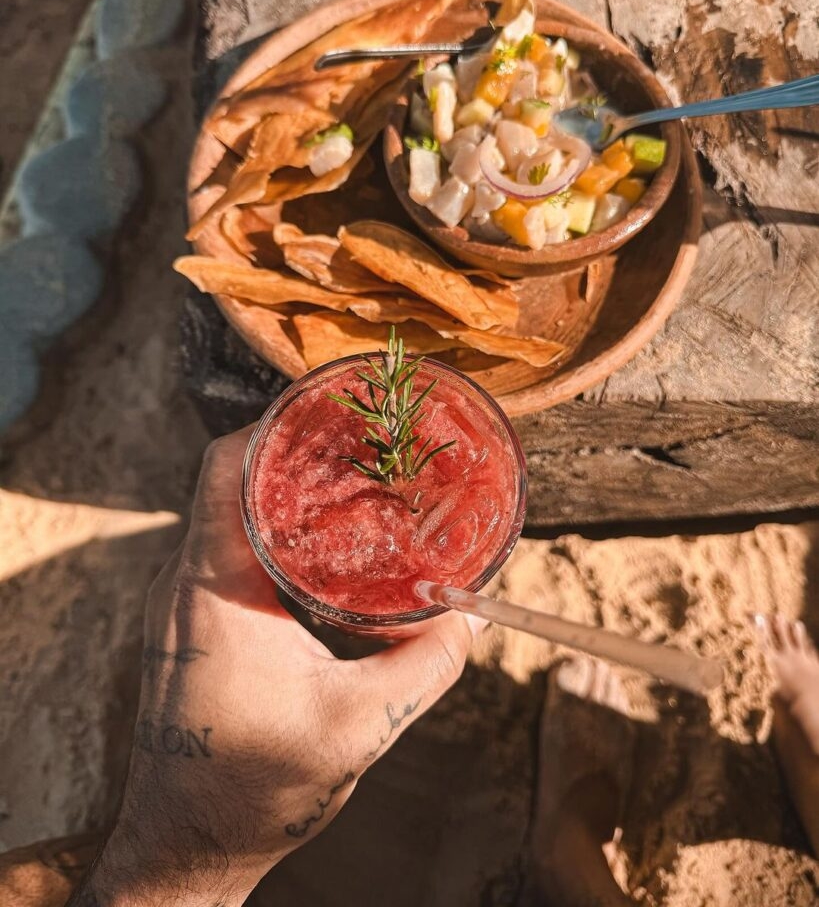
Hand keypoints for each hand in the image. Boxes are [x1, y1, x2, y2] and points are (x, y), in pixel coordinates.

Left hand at [70, 427, 481, 906]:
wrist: (186, 847)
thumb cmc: (253, 788)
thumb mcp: (358, 726)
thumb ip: (426, 665)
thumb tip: (471, 616)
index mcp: (212, 589)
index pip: (225, 469)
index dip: (273, 425)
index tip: (328, 409)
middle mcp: (184, 584)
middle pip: (232, 482)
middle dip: (293, 454)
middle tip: (360, 442)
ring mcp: (182, 605)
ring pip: (229, 517)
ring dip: (283, 495)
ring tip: (351, 485)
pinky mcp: (191, 626)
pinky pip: (229, 554)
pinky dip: (274, 535)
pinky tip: (324, 551)